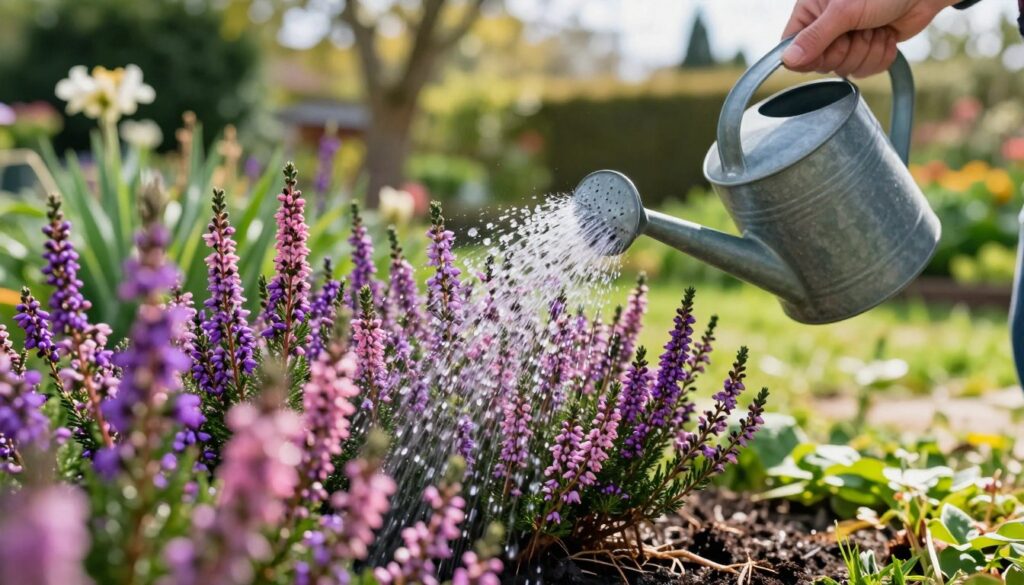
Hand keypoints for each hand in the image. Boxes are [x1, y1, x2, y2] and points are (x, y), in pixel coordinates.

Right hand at [782, 0, 954, 76]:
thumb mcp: (844, 11)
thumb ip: (815, 37)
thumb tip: (788, 61)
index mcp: (810, 13)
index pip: (792, 48)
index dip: (810, 56)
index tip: (830, 45)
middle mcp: (825, 29)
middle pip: (822, 64)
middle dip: (848, 50)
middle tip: (861, 29)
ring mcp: (846, 41)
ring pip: (846, 69)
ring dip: (868, 51)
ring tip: (877, 28)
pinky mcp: (866, 50)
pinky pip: (865, 71)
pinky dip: (881, 55)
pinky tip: (886, 35)